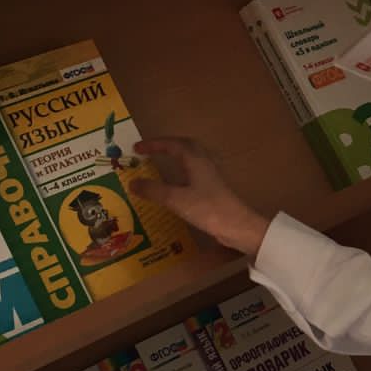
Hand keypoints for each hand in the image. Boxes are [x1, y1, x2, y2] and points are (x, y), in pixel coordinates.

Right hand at [129, 138, 270, 256]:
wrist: (237, 226)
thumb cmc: (208, 209)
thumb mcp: (176, 199)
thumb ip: (153, 191)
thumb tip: (132, 183)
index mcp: (195, 160)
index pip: (172, 144)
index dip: (154, 144)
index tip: (137, 148)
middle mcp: (204, 163)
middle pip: (185, 146)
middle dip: (166, 145)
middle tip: (149, 151)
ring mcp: (210, 176)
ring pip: (191, 158)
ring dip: (175, 156)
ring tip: (160, 162)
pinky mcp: (213, 188)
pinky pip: (194, 172)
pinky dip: (181, 171)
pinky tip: (175, 184)